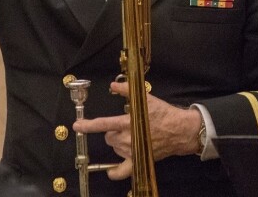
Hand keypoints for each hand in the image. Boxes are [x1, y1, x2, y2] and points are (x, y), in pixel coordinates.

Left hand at [72, 81, 201, 179]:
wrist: (180, 130)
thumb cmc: (163, 113)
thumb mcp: (146, 98)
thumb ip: (126, 90)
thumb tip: (112, 85)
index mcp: (127, 123)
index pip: (103, 124)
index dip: (88, 125)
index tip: (77, 126)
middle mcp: (127, 139)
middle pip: (108, 137)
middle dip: (112, 131)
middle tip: (124, 125)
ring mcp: (132, 152)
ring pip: (114, 148)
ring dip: (117, 143)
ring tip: (130, 136)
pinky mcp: (138, 160)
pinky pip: (123, 171)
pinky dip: (115, 172)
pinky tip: (110, 171)